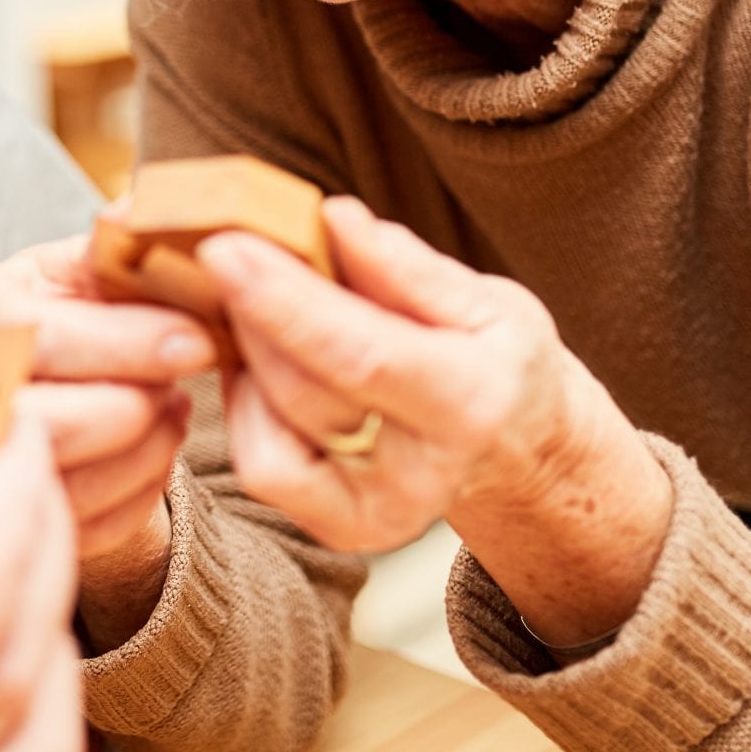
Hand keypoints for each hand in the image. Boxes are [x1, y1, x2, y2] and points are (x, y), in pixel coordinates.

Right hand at [0, 227, 217, 649]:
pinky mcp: (10, 522)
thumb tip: (139, 208)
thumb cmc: (83, 315)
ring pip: (72, 486)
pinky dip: (139, 491)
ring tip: (172, 410)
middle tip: (184, 386)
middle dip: (137, 407)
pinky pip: (88, 529)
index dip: (127, 343)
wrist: (65, 385)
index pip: (40, 338)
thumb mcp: (89, 268)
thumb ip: (116, 243)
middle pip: (50, 423)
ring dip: (147, 451)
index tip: (199, 342)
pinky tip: (155, 448)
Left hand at [203, 199, 669, 644]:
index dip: (284, 301)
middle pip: (302, 392)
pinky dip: (251, 407)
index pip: (359, 355)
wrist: (524, 452)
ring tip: (262, 305)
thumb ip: (406, 269)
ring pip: (271, 433)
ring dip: (249, 357)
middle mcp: (423, 477)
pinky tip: (268, 365)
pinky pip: (263, 468)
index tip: (226, 248)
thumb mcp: (485, 301)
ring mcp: (379, 518)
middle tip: (232, 253)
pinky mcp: (341, 531)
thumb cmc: (498, 362)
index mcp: (470, 403)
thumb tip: (335, 220)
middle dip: (253, 316)